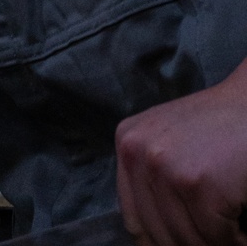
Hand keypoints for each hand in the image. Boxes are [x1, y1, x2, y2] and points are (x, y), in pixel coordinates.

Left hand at [116, 72, 246, 245]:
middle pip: (160, 235)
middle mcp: (137, 152)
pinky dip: (236, 240)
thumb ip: (153, 182)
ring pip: (189, 241)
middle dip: (192, 244)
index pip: (135, 221)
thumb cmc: (220, 129)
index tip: (182, 244)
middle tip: (215, 234)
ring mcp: (166, 167)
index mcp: (127, 142)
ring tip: (230, 226)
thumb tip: (151, 243)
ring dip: (216, 244)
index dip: (161, 242)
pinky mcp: (197, 183)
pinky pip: (216, 238)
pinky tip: (243, 226)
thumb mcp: (170, 143)